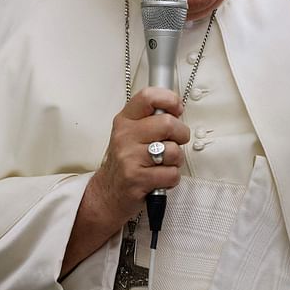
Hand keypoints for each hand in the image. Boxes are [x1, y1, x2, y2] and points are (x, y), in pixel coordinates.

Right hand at [91, 87, 189, 222]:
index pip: (148, 97)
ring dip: (176, 160)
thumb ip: (150, 118)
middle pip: (168, 124)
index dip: (169, 100)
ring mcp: (130, 158)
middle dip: (181, 134)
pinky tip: (159, 178)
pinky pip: (172, 174)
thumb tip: (176, 107)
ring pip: (173, 151)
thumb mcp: (131, 133)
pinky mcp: (137, 179)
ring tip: (164, 163)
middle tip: (176, 141)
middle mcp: (125, 136)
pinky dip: (171, 178)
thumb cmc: (126, 161)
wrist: (108, 193)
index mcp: (125, 120)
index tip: (177, 108)